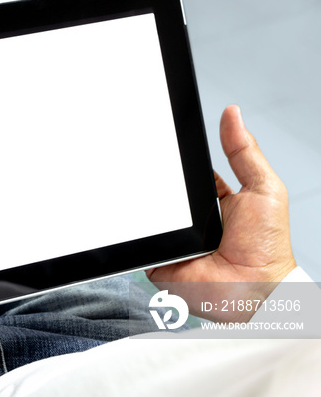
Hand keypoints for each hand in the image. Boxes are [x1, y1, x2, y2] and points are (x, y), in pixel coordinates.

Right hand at [147, 105, 296, 320]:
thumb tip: (232, 114)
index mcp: (215, 201)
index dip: (177, 160)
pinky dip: (138, 234)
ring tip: (153, 202)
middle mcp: (193, 221)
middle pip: (165, 193)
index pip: (189, 175)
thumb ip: (245, 152)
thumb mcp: (263, 189)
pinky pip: (140, 242)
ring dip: (148, 208)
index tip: (163, 140)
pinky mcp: (159, 260)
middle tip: (151, 170)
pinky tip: (145, 224)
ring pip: (150, 216)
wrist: (253, 291)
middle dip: (156, 182)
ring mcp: (175, 240)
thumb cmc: (266, 248)